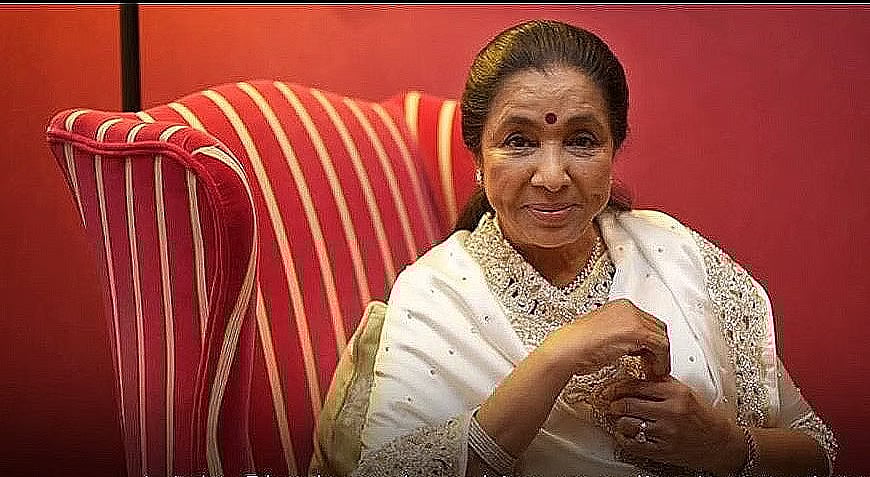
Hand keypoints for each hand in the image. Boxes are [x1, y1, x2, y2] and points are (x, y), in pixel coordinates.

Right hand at [541, 298, 670, 378]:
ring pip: (661, 336)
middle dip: (658, 348)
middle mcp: (628, 308)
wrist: (567, 350)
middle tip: (653, 365)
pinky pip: (660, 346)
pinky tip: (653, 372)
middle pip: (657, 327)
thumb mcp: (603, 336)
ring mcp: (633, 318)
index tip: (648, 356)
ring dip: (660, 356)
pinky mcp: (636, 331)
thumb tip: (635, 347)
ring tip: (653, 371)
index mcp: (619, 306)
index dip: (650, 341)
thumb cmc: (576, 347)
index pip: (646, 321)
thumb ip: (621, 336)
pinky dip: (661, 361)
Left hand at [607, 376, 747, 475]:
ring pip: (628, 424)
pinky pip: (633, 444)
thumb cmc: (704, 418)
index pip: (638, 385)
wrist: (721, 444)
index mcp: (676, 393)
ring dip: (619, 421)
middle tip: (613, 404)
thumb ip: (662, 383)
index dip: (620, 387)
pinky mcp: (663, 451)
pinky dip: (624, 439)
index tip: (614, 389)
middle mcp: (671, 412)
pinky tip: (624, 434)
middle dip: (615, 404)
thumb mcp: (686, 392)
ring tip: (621, 419)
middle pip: (628, 404)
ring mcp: (666, 433)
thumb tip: (638, 373)